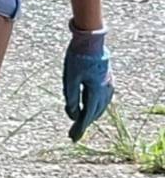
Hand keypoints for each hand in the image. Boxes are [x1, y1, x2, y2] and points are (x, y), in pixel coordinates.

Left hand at [63, 22, 113, 142]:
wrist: (90, 39)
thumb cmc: (77, 57)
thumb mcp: (70, 78)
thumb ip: (71, 98)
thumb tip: (72, 115)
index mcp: (97, 91)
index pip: (87, 115)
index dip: (80, 127)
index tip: (73, 138)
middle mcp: (106, 90)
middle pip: (95, 113)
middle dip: (84, 124)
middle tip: (74, 135)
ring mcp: (108, 84)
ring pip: (100, 106)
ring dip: (91, 116)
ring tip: (81, 124)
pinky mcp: (106, 78)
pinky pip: (103, 98)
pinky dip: (96, 106)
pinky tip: (91, 107)